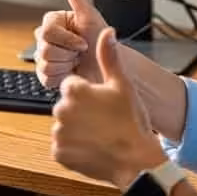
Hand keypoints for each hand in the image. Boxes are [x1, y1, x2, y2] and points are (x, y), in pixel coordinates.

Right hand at [34, 0, 107, 87]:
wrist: (109, 69)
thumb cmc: (102, 42)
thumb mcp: (89, 15)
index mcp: (53, 22)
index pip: (48, 31)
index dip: (68, 40)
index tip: (82, 41)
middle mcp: (46, 38)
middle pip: (44, 49)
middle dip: (68, 54)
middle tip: (80, 53)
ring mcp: (45, 56)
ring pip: (45, 65)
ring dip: (66, 67)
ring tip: (77, 62)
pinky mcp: (46, 74)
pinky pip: (45, 78)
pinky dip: (62, 78)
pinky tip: (72, 73)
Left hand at [51, 27, 164, 188]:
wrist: (137, 162)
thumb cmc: (131, 122)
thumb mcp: (123, 84)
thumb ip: (109, 57)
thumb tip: (106, 32)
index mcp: (73, 90)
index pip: (72, 86)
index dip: (88, 95)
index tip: (102, 105)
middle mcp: (61, 109)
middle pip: (67, 106)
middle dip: (80, 112)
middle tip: (103, 122)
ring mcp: (59, 133)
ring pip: (64, 126)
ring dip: (77, 130)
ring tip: (98, 136)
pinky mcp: (59, 153)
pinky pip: (62, 146)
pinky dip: (73, 148)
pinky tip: (91, 148)